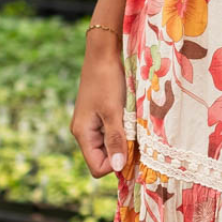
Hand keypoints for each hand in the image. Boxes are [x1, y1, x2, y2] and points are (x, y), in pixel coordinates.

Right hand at [71, 37, 132, 179]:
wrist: (104, 54)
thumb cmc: (108, 81)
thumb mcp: (114, 112)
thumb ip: (116, 140)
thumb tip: (117, 168)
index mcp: (83, 134)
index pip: (98, 167)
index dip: (116, 164)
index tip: (133, 150)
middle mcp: (84, 132)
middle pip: (104, 158)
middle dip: (122, 152)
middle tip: (138, 137)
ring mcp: (92, 124)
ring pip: (110, 145)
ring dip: (125, 140)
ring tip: (135, 125)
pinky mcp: (100, 115)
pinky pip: (113, 132)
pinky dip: (124, 130)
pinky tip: (132, 118)